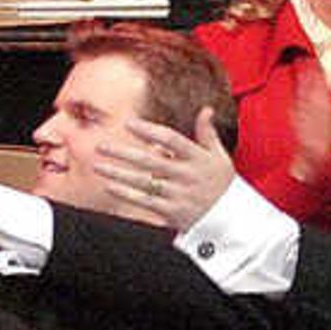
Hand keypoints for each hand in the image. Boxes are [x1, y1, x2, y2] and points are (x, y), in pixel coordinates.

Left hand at [84, 111, 236, 232]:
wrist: (232, 220)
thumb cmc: (222, 185)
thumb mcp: (219, 157)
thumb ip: (208, 134)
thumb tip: (206, 109)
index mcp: (198, 158)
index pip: (171, 140)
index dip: (149, 131)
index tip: (129, 124)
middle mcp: (187, 175)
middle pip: (150, 161)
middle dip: (123, 152)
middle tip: (101, 146)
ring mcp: (179, 194)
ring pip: (143, 181)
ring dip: (118, 173)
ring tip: (98, 165)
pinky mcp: (173, 212)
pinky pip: (145, 201)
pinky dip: (127, 193)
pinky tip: (110, 185)